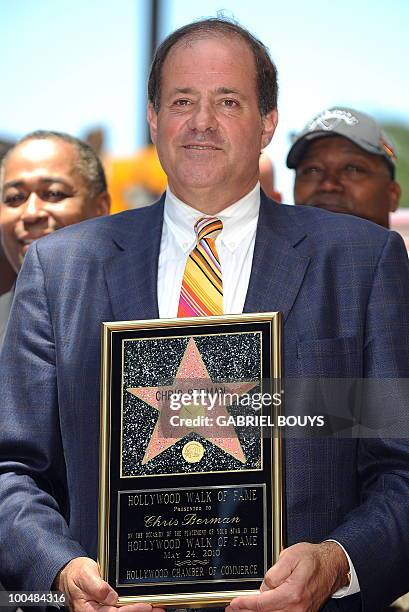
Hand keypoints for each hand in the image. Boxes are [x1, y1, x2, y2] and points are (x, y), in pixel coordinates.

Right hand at [55, 556, 165, 611]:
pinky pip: (122, 609)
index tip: (145, 606)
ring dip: (139, 611)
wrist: (70, 574)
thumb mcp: (85, 575)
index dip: (130, 610)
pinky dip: (134, 607)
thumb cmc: (76, 574)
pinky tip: (145, 606)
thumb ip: (97, 586)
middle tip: (158, 609)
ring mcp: (103, 610)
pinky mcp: (108, 606)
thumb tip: (111, 596)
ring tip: (157, 609)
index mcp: (89, 610)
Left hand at [226, 541, 349, 611]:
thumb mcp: (290, 556)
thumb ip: (273, 573)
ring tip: (243, 610)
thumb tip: (263, 588)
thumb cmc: (313, 558)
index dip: (245, 605)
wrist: (332, 565)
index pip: (261, 604)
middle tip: (233, 609)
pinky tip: (260, 610)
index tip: (234, 604)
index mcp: (292, 593)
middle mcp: (297, 608)